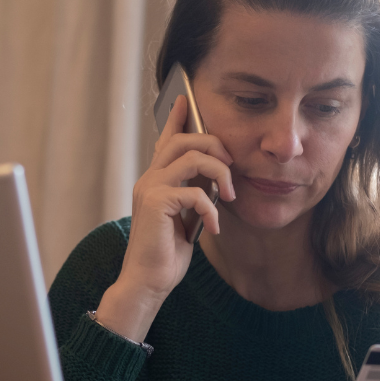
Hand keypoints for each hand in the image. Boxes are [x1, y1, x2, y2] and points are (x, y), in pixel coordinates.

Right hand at [94, 95, 235, 341]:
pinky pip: (194, 191)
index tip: (186, 99)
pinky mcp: (156, 203)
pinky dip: (211, 209)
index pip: (166, 140)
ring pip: (191, 156)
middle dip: (214, 145)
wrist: (148, 282)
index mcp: (155, 180)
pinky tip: (214, 228)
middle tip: (231, 166)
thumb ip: (192, 195)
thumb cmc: (165, 254)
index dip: (177, 118)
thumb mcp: (184, 218)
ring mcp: (150, 189)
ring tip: (228, 196)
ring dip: (219, 173)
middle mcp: (149, 179)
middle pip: (183, 140)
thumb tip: (214, 179)